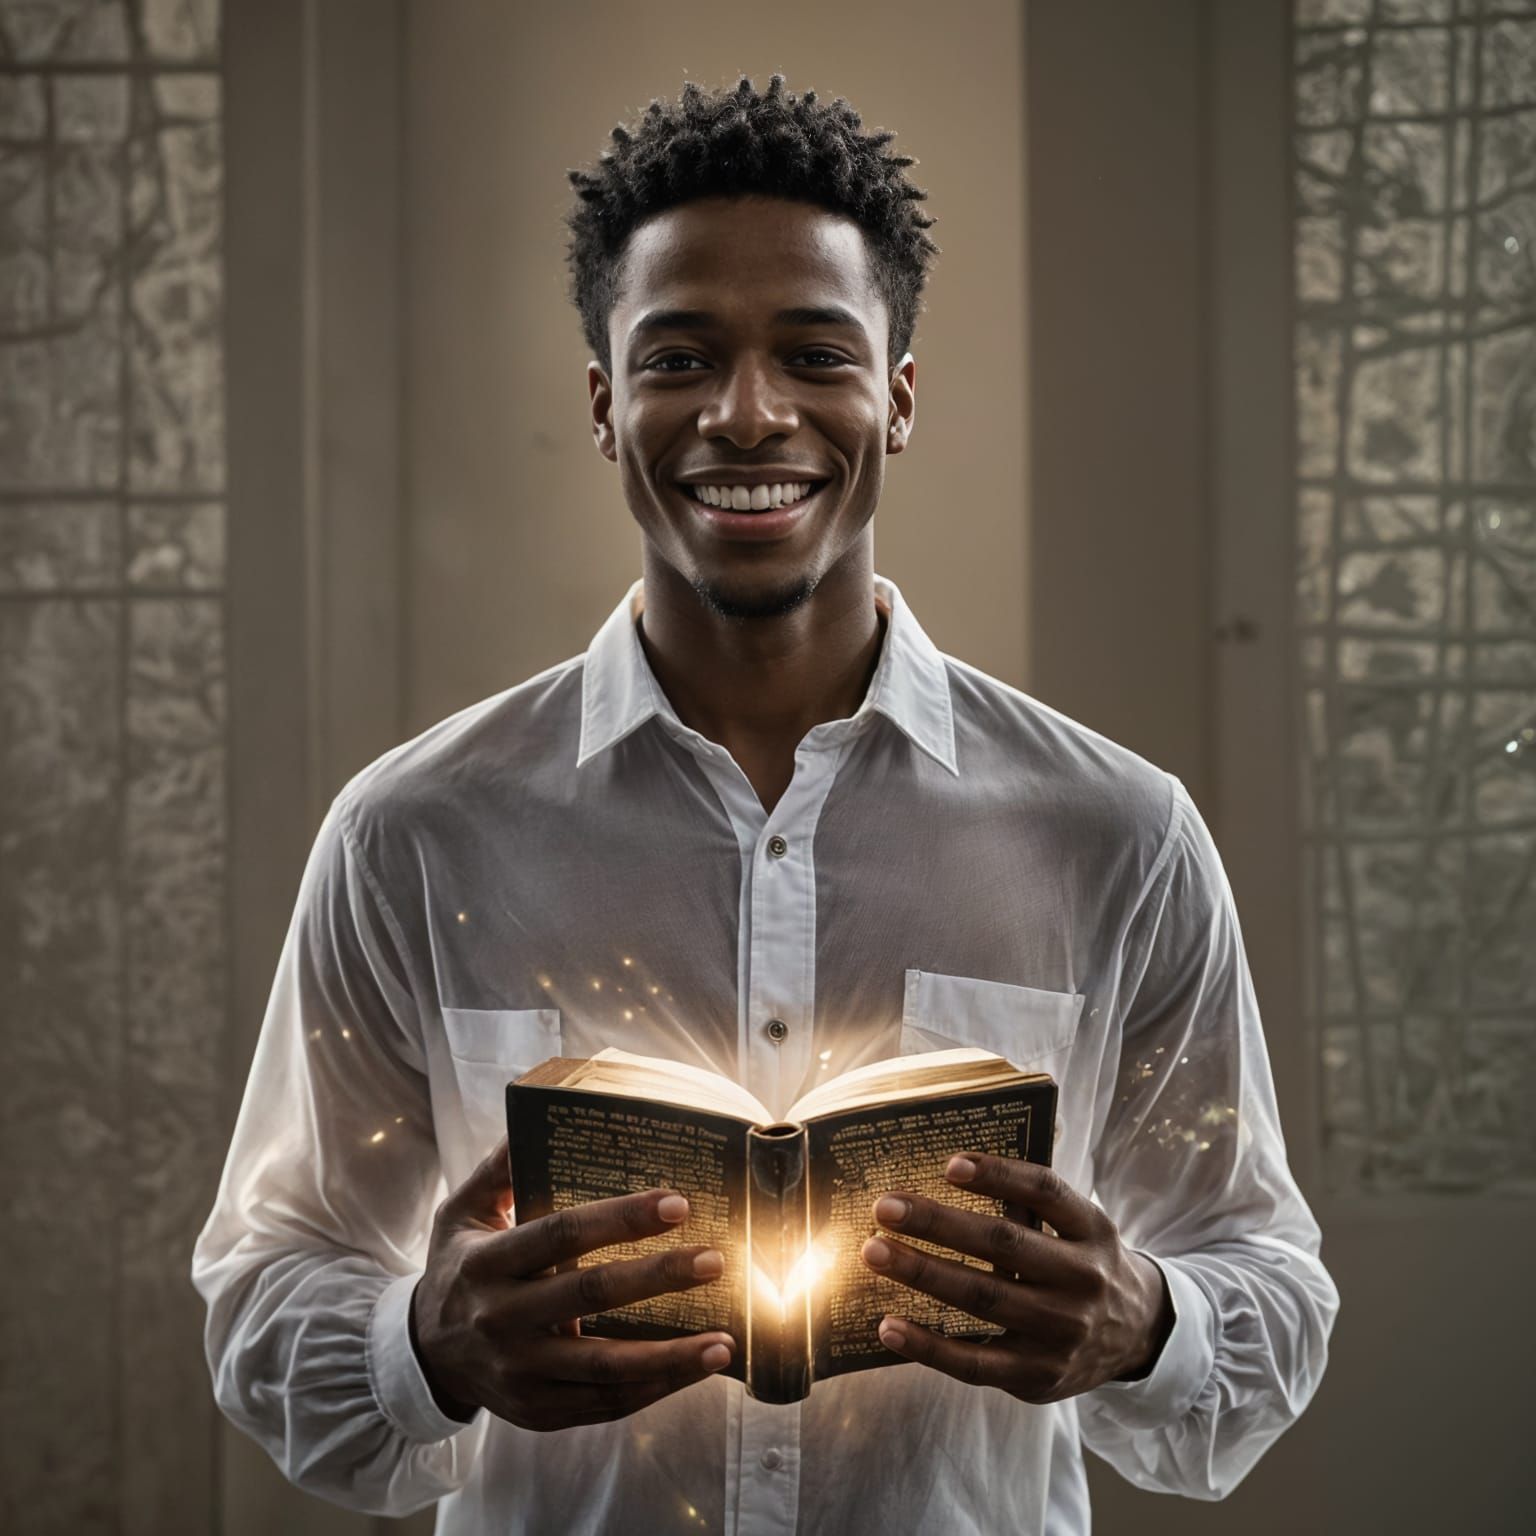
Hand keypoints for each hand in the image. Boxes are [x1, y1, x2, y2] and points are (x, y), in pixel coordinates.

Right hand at [410, 1137, 735, 1431]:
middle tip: (713, 1261)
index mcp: (486, 1262)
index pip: (560, 1233)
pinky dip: (652, 1389)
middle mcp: (500, 1319)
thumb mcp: (461, 1213)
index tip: (676, 1204)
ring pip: (604, 1368)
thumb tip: (533, 1121)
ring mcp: (519, 1372)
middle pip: (589, 1296)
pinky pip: (603, 1405)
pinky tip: (692, 1369)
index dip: (619, 1219)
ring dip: (669, 1356)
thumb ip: (499, 1169)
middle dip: (658, 1277)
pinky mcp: (537, 1411)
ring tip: (723, 1341)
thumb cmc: (458, 1267)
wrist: (424, 1354)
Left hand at [859, 1151, 1172, 1401]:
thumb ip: (1031, 1203)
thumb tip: (954, 1169)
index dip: (998, 1174)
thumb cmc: (1084, 1264)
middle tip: (885, 1208)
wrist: (1139, 1335)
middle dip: (937, 1224)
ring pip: (982, 1298)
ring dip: (922, 1273)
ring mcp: (1062, 1332)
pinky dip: (927, 1346)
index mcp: (1092, 1230)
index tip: (948, 1164)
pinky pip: (975, 1363)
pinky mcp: (1038, 1376)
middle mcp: (1083, 1280)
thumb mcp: (1079, 1227)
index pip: (1044, 1191)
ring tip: (875, 1252)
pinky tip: (888, 1326)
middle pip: (1003, 1244)